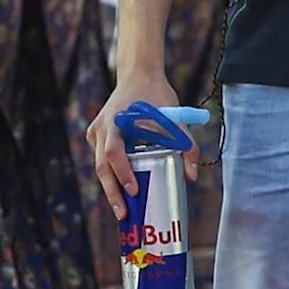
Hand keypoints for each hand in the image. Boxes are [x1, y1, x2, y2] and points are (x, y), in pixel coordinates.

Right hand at [86, 70, 184, 207]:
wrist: (138, 74)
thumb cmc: (156, 94)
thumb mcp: (175, 116)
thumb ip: (185, 143)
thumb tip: (191, 176)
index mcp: (117, 121)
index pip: (115, 153)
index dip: (123, 174)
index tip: (134, 191)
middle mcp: (102, 127)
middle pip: (102, 166)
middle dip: (112, 193)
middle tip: (124, 214)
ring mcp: (97, 131)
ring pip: (100, 165)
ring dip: (111, 187)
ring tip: (123, 210)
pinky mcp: (97, 135)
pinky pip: (102, 158)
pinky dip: (112, 175)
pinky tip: (122, 191)